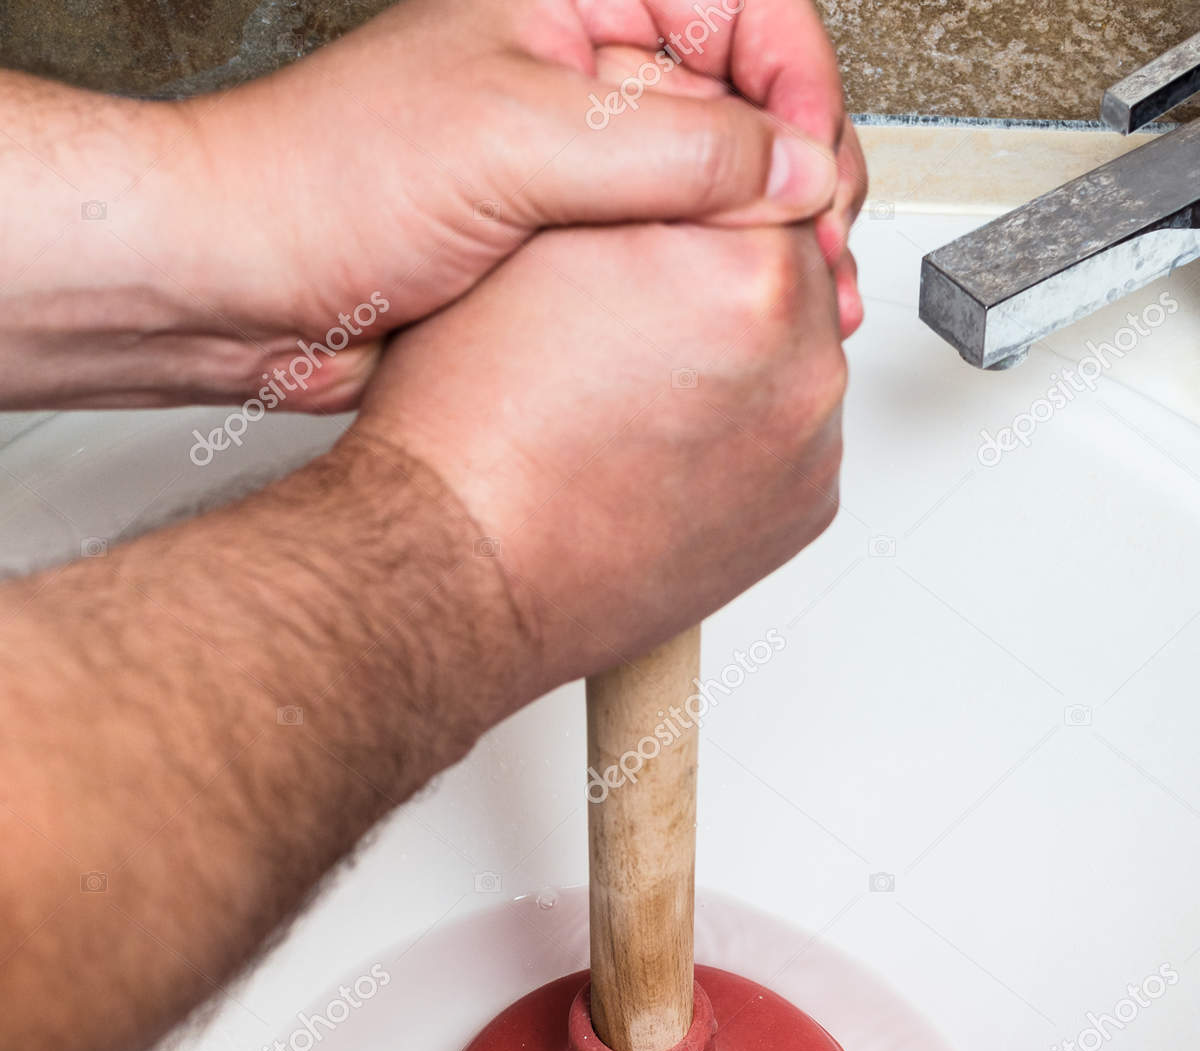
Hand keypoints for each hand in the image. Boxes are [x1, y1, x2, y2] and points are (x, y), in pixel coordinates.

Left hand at [180, 0, 853, 401]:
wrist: (243, 287)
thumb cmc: (328, 180)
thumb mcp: (516, 140)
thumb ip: (668, 148)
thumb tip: (791, 167)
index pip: (746, 11)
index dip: (800, 90)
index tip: (814, 176)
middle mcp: (582, 70)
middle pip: (744, 101)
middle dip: (798, 175)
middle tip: (819, 252)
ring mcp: (573, 160)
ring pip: (711, 187)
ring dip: (765, 243)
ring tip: (802, 299)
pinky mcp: (559, 243)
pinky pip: (660, 254)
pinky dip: (706, 290)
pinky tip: (729, 325)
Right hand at [351, 213, 845, 698]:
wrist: (460, 567)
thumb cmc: (475, 427)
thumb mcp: (540, 240)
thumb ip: (645, 177)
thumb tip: (692, 153)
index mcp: (751, 272)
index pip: (766, 186)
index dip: (695, 209)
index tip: (652, 248)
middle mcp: (802, 364)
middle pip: (791, 278)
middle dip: (721, 290)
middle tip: (631, 330)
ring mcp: (809, 448)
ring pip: (790, 363)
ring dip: (736, 366)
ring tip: (638, 399)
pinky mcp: (802, 514)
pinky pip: (787, 446)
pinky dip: (741, 440)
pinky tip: (663, 451)